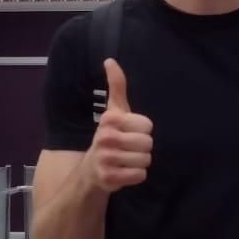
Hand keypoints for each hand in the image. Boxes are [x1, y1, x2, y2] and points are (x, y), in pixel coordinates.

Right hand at [85, 59, 153, 192]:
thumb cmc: (108, 137)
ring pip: (145, 160)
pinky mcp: (109, 178)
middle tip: (128, 149)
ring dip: (139, 162)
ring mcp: (106, 159)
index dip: (142, 131)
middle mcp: (106, 138)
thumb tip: (110, 60)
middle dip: (142, 148)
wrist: (91, 170)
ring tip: (126, 160)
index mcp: (110, 119)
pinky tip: (124, 172)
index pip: (148, 126)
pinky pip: (140, 176)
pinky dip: (136, 176)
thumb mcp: (114, 111)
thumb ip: (116, 86)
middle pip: (148, 143)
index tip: (129, 132)